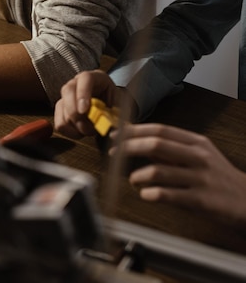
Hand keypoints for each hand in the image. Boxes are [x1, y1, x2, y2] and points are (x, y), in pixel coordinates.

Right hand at [54, 70, 121, 137]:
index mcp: (95, 78)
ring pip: (61, 108)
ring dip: (75, 125)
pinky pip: (59, 122)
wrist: (109, 110)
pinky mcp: (61, 109)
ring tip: (89, 130)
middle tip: (86, 127)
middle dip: (74, 112)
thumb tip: (105, 124)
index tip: (84, 110)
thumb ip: (112, 113)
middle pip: (67, 91)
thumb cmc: (114, 106)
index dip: (82, 93)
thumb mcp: (119, 107)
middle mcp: (77, 83)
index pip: (85, 78)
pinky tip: (80, 132)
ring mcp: (66, 95)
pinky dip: (69, 131)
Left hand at [112, 123, 245, 225]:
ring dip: (137, 175)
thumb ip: (168, 148)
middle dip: (129, 147)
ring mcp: (200, 178)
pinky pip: (167, 194)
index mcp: (196, 142)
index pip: (159, 130)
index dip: (134, 131)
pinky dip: (150, 193)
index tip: (116, 135)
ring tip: (133, 179)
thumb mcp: (197, 155)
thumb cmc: (216, 176)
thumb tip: (135, 138)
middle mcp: (199, 157)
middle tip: (114, 153)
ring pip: (158, 171)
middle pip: (156, 145)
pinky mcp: (200, 199)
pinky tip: (145, 194)